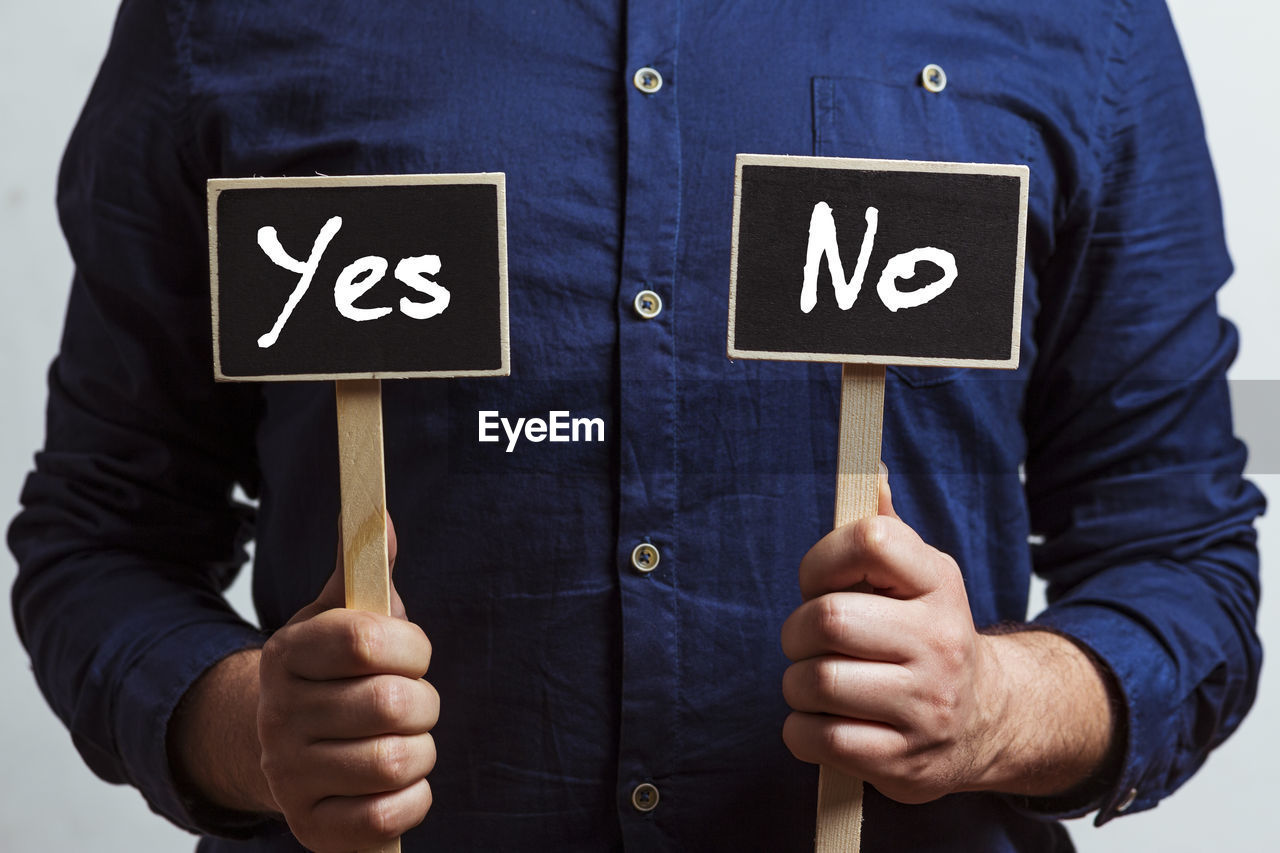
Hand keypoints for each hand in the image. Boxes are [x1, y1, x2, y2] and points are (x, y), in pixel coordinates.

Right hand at [257, 515, 438, 850]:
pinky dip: (411, 800)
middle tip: (414, 703)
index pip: (366, 640)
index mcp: (289, 653)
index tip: (413, 653)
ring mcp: (289, 775)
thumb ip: (365, 568)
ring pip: (394, 762)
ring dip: (421, 751)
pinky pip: (386, 819)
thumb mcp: (343, 614)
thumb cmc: (333, 672)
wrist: (283, 745)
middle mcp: (279, 715)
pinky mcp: (310, 827)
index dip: (411, 647)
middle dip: (425, 702)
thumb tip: (379, 517)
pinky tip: (399, 784)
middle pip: (391, 704)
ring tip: (405, 741)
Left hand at [780, 471, 1113, 802]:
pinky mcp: (903, 760)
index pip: (870, 540)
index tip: (817, 581)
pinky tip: (822, 723)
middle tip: (806, 642)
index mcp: (938, 583)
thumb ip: (884, 529)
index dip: (822, 558)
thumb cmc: (925, 638)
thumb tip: (869, 472)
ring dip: (796, 684)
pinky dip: (801, 731)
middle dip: (797, 632)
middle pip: (828, 619)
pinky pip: (818, 738)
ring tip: (817, 684)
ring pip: (816, 682)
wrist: (988, 722)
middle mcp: (939, 641)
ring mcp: (924, 705)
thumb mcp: (918, 577)